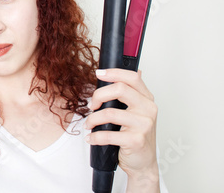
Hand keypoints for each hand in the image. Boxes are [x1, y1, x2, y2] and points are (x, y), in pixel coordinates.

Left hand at [85, 69, 159, 190]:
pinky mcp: (135, 141)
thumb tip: (118, 73)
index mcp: (146, 99)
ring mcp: (143, 125)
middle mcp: (148, 109)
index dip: (114, 73)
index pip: (132, 78)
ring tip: (89, 124)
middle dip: (98, 95)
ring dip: (92, 119)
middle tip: (91, 105)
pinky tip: (91, 138)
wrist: (143, 163)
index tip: (99, 73)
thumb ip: (128, 94)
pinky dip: (95, 137)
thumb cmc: (136, 135)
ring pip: (109, 113)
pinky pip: (107, 135)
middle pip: (120, 89)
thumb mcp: (135, 112)